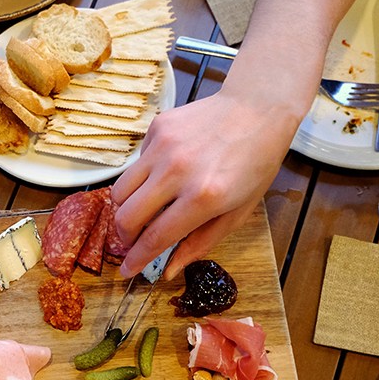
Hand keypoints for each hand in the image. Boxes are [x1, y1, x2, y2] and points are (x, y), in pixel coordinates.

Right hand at [111, 87, 299, 280]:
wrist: (258, 108)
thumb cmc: (255, 164)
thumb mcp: (237, 212)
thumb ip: (200, 243)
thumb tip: (168, 270)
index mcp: (202, 198)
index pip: (154, 238)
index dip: (137, 259)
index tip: (127, 271)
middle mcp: (177, 171)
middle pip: (126, 217)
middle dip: (124, 237)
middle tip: (133, 241)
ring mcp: (163, 147)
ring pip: (120, 190)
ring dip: (125, 209)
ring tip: (141, 212)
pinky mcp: (157, 128)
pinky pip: (135, 164)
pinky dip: (142, 177)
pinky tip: (164, 173)